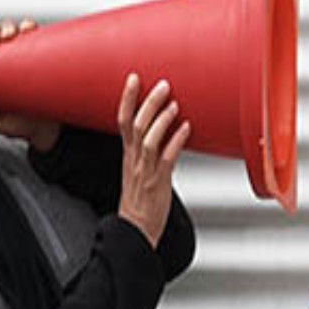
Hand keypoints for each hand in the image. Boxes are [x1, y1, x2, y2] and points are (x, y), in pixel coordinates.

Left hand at [0, 19, 60, 152]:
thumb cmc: (20, 124)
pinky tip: (30, 28)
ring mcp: (28, 57)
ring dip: (13, 26)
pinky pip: (41, 36)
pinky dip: (34, 28)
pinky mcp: (46, 58)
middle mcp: (8, 60)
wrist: (49, 131)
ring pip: (17, 31)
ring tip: (14, 34)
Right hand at [118, 73, 189, 248]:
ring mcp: (145, 171)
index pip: (123, 121)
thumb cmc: (141, 201)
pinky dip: (176, 142)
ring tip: (173, 104)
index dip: (127, 99)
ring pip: (148, 140)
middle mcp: (134, 159)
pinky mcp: (158, 183)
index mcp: (128, 155)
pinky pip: (166, 159)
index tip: (133, 79)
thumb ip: (149, 150)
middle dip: (148, 103)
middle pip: (136, 125)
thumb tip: (168, 130)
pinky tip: (186, 129)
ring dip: (162, 120)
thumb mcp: (139, 170)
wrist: (136, 230)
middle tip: (162, 85)